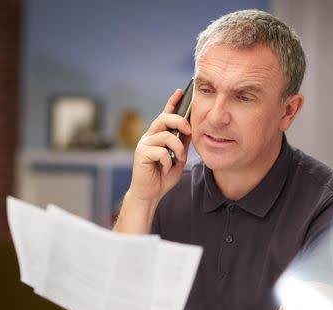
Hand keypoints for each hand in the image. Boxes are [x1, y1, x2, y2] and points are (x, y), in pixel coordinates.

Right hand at [128, 89, 191, 203]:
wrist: (150, 194)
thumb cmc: (162, 177)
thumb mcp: (178, 158)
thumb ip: (183, 144)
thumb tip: (191, 129)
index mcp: (158, 136)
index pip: (165, 114)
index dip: (172, 102)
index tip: (181, 91)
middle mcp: (149, 137)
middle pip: (164, 118)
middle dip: (180, 121)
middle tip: (189, 131)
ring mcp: (144, 144)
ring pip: (166, 136)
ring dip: (177, 149)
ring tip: (178, 160)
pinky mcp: (141, 153)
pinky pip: (161, 151)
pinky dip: (167, 161)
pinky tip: (163, 168)